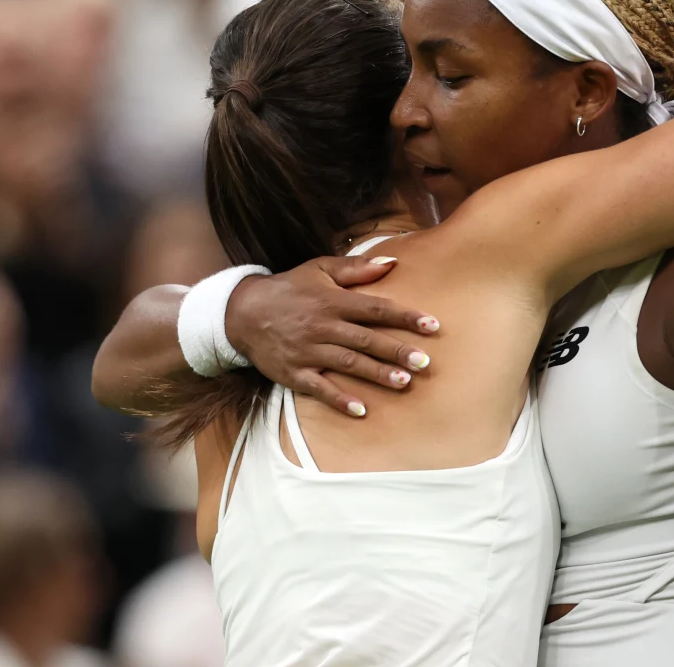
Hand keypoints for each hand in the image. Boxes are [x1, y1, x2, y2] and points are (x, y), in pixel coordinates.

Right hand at [224, 256, 439, 415]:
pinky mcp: (294, 372)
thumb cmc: (289, 288)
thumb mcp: (320, 269)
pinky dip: (339, 400)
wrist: (241, 312)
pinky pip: (319, 389)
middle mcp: (323, 327)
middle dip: (397, 350)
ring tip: (404, 382)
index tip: (432, 324)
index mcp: (333, 301)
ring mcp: (308, 352)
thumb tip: (393, 263)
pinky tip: (361, 410)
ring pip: (348, 364)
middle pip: (367, 340)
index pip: (376, 309)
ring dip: (377, 374)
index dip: (405, 316)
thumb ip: (356, 268)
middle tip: (425, 361)